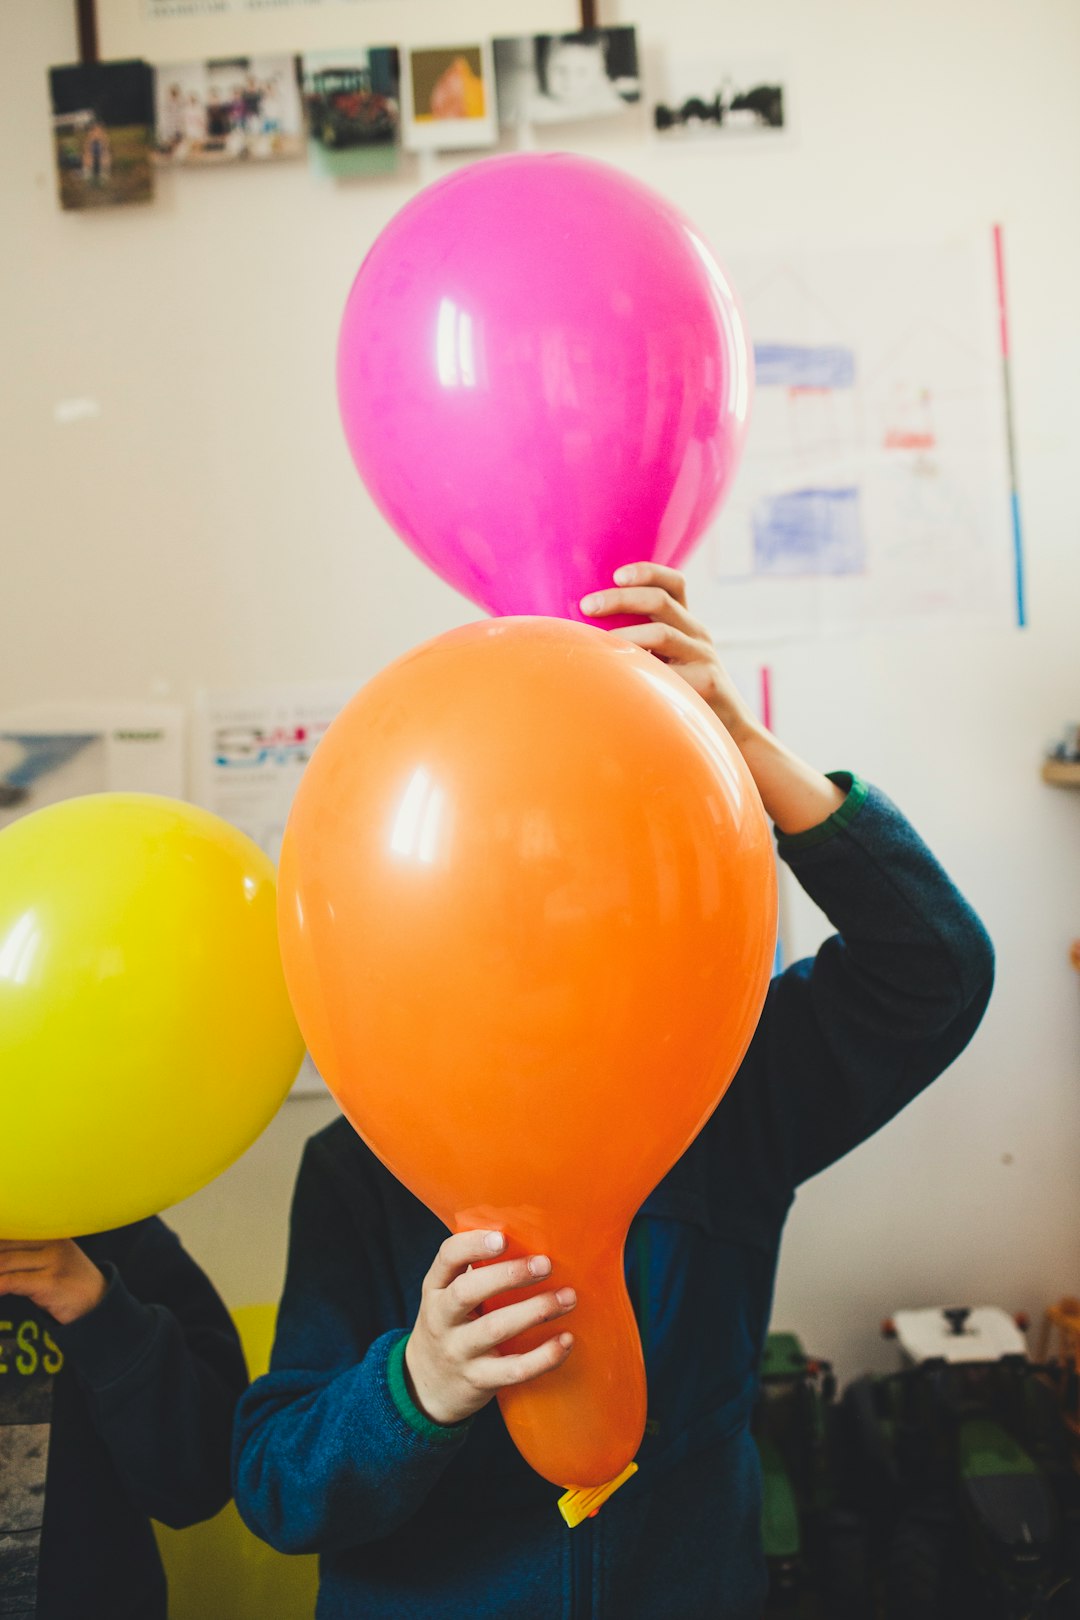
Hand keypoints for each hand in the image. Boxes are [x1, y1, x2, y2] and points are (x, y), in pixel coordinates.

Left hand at [0, 1239, 107, 1324]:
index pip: (9, 1234)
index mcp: (49, 1234)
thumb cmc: (68, 1282)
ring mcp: (53, 1261)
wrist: (98, 1302)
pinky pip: (13, 1281)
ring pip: (5, 1262)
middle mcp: (52, 1242)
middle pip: (4, 1246)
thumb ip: (25, 1256)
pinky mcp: (51, 1282)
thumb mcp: (50, 1261)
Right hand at [404, 1231, 575, 1426]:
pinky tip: (566, 1340)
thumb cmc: (450, 1327)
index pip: (447, 1257)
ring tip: (567, 1297)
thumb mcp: (447, 1296)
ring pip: (496, 1329)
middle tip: (545, 1264)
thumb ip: (475, 1271)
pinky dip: (544, 1356)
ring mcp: (458, 1351)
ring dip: (536, 1310)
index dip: (473, 1244)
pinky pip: (514, 1370)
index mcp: (436, 1288)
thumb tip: (529, 1236)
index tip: (503, 1237)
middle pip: (467, 1291)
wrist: (426, 1387)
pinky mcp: (479, 1380)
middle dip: (508, 1275)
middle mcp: (441, 1318)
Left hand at [580, 562, 758, 743]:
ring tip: (600, 645)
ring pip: (661, 633)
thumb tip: (587, 636)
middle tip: (587, 606)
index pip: (674, 583)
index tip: (617, 575)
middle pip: (660, 599)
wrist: (733, 730)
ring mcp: (703, 657)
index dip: (647, 572)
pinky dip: (640, 672)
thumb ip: (643, 646)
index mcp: (687, 625)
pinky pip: (667, 673)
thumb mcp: (671, 662)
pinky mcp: (705, 683)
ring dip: (626, 634)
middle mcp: (697, 634)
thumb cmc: (686, 695)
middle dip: (620, 598)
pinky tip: (619, 679)